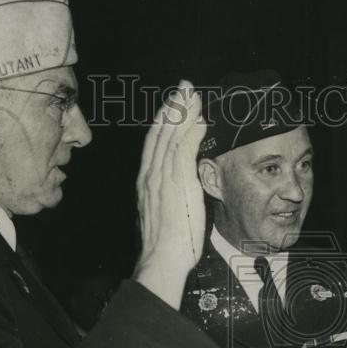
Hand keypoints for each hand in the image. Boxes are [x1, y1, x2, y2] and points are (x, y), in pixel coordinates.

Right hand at [133, 81, 206, 307]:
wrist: (162, 259)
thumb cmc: (166, 245)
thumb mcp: (163, 214)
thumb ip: (167, 196)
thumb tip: (175, 189)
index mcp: (147, 182)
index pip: (155, 144)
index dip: (163, 122)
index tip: (172, 105)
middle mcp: (151, 176)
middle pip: (160, 133)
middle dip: (172, 108)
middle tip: (183, 88)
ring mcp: (162, 178)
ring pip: (171, 137)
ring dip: (182, 113)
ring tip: (192, 96)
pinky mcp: (176, 183)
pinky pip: (183, 151)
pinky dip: (190, 133)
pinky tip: (199, 120)